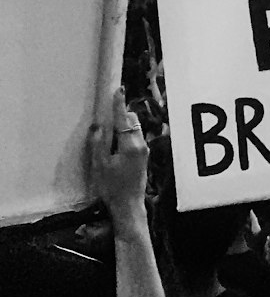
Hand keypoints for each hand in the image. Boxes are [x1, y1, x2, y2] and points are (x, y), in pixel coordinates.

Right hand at [88, 90, 148, 230]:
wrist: (129, 206)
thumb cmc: (112, 188)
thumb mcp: (100, 166)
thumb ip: (98, 144)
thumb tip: (97, 125)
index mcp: (130, 145)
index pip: (123, 119)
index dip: (118, 104)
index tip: (118, 89)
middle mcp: (141, 144)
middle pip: (132, 120)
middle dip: (120, 114)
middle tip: (106, 113)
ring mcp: (144, 150)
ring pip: (134, 128)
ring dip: (123, 124)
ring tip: (108, 129)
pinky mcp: (143, 156)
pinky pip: (135, 137)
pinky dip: (126, 133)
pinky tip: (114, 142)